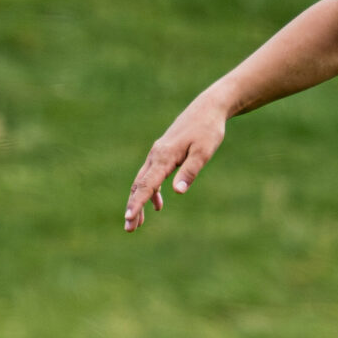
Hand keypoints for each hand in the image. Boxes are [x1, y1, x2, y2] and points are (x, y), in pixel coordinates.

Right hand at [124, 99, 230, 231]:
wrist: (207, 109)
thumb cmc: (207, 131)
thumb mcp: (203, 152)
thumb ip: (190, 172)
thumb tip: (177, 192)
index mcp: (164, 157)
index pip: (147, 185)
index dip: (137, 203)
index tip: (129, 218)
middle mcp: (156, 155)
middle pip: (139, 185)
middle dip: (133, 207)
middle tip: (129, 229)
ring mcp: (157, 154)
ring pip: (143, 181)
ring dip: (139, 201)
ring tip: (138, 223)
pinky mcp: (163, 153)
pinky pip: (151, 175)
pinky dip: (151, 191)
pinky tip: (158, 205)